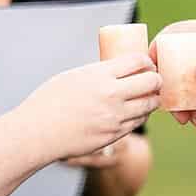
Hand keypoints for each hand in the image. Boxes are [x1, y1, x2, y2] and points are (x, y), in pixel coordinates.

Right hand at [11, 56, 160, 163]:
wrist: (38, 132)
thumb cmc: (50, 101)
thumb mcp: (74, 76)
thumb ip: (99, 73)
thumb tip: (120, 70)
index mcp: (99, 74)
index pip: (137, 61)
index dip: (146, 61)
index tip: (146, 64)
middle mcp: (111, 94)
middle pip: (151, 82)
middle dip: (157, 79)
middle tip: (154, 80)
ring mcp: (115, 116)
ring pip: (149, 105)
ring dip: (152, 99)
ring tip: (148, 96)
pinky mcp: (115, 134)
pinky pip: (138, 122)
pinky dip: (140, 115)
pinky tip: (136, 112)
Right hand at [158, 16, 195, 127]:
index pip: (176, 33)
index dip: (161, 46)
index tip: (152, 65)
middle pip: (169, 57)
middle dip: (165, 78)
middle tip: (162, 95)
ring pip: (173, 78)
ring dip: (174, 98)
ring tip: (183, 116)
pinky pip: (181, 94)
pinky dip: (184, 108)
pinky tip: (195, 119)